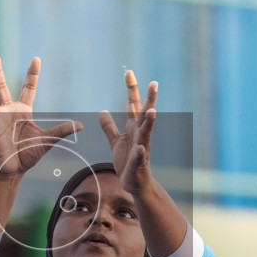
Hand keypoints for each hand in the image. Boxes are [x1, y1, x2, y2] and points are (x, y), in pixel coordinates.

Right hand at [0, 55, 80, 176]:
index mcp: (23, 110)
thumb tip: (81, 125)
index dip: (32, 74)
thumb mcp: (48, 140)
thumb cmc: (29, 154)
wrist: (15, 170)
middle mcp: (8, 111)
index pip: (29, 88)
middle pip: (1, 87)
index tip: (36, 58)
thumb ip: (61, 131)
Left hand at [98, 71, 157, 193]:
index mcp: (134, 128)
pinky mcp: (138, 164)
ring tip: (153, 111)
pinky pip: (139, 157)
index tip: (128, 72)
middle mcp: (140, 135)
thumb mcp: (115, 141)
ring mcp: (142, 149)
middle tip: (154, 83)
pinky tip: (140, 148)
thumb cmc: (127, 161)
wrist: (135, 184)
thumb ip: (109, 127)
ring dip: (150, 122)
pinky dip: (140, 153)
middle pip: (145, 114)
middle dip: (149, 99)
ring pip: (147, 133)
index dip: (131, 89)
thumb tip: (102, 111)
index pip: (133, 105)